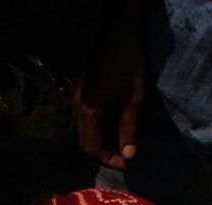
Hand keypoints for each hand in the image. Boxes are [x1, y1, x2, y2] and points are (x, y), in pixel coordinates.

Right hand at [73, 23, 145, 169]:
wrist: (118, 33)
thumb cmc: (127, 64)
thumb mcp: (133, 98)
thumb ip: (129, 127)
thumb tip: (129, 155)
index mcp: (90, 112)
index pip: (92, 147)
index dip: (108, 159)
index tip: (126, 163)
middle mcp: (78, 108)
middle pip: (85, 142)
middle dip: (104, 152)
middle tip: (124, 155)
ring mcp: (78, 99)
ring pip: (84, 131)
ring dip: (100, 141)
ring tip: (120, 142)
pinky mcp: (82, 92)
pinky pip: (86, 119)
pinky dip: (98, 129)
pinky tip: (113, 125)